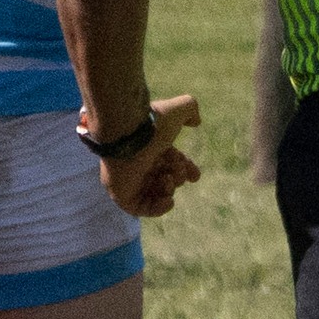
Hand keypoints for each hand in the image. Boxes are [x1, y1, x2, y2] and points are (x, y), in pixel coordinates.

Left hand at [98, 94, 201, 215]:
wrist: (128, 134)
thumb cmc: (151, 124)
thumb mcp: (177, 110)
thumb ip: (190, 110)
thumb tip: (196, 121)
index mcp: (150, 147)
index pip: (169, 162)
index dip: (185, 169)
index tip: (195, 175)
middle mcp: (139, 163)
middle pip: (165, 178)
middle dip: (177, 177)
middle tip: (176, 171)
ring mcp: (129, 180)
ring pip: (155, 193)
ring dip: (169, 190)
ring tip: (167, 180)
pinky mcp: (122, 195)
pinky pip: (141, 209)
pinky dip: (157, 208)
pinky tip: (168, 199)